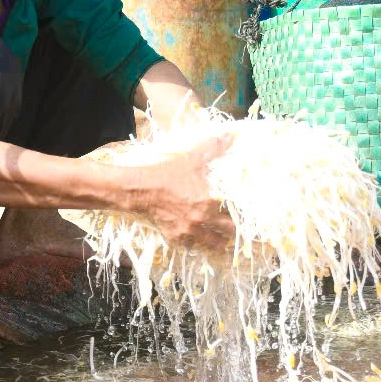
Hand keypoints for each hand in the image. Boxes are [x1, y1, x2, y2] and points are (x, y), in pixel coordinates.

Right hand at [139, 128, 235, 252]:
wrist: (139, 189)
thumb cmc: (166, 173)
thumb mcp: (191, 158)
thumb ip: (213, 148)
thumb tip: (230, 135)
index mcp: (210, 202)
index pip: (236, 215)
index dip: (241, 214)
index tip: (241, 212)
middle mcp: (202, 220)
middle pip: (228, 234)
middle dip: (232, 230)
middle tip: (231, 223)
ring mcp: (189, 232)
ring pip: (213, 245)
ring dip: (218, 240)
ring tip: (218, 234)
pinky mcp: (176, 238)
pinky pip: (193, 246)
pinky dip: (198, 242)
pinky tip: (198, 235)